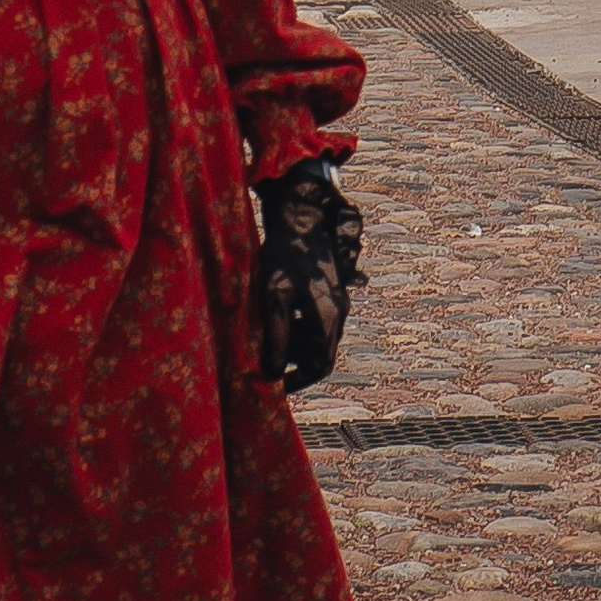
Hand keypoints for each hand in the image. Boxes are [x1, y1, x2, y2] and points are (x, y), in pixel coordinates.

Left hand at [252, 159, 363, 393]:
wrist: (301, 215)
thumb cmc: (285, 255)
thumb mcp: (274, 297)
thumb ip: (276, 337)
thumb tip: (271, 373)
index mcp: (327, 318)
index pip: (319, 366)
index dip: (297, 381)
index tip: (273, 385)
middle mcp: (336, 312)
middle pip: (317, 353)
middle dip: (291, 361)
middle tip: (263, 360)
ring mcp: (334, 300)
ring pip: (314, 336)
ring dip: (292, 342)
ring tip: (264, 336)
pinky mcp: (327, 289)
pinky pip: (313, 319)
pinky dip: (294, 325)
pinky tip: (273, 313)